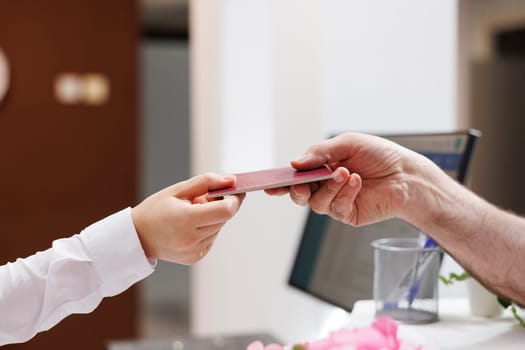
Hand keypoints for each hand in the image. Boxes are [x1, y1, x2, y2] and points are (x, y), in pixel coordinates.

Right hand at [131, 173, 244, 264]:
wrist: (136, 237)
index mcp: (186, 219)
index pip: (226, 210)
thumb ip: (206, 182)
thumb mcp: (177, 190)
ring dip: (212, 218)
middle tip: (201, 199)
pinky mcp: (195, 257)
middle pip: (224, 218)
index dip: (234, 199)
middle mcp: (192, 239)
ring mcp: (194, 251)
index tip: (234, 190)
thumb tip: (231, 180)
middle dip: (220, 205)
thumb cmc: (155, 210)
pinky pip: (212, 238)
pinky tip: (189, 226)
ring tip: (190, 213)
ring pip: (219, 228)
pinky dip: (207, 229)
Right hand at [267, 133, 420, 225]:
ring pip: (316, 203)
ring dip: (328, 187)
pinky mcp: (349, 214)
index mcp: (321, 168)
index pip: (296, 176)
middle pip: (300, 195)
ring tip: (345, 173)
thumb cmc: (379, 155)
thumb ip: (320, 153)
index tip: (269, 185)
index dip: (281, 182)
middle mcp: (325, 187)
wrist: (407, 173)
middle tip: (302, 182)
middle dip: (298, 189)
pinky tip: (356, 181)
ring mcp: (336, 202)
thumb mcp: (347, 144)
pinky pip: (337, 208)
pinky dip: (345, 193)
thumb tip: (294, 163)